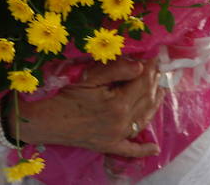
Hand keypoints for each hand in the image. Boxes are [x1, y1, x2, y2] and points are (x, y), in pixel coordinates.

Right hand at [9, 59, 161, 157]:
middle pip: (145, 100)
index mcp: (118, 103)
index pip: (141, 83)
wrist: (48, 122)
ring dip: (155, 106)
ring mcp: (118, 136)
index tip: (154, 58)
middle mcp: (122, 121)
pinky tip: (155, 148)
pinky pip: (131, 150)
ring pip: (143, 120)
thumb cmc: (66, 96)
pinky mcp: (110, 146)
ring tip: (161, 93)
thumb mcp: (89, 77)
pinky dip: (144, 150)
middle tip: (158, 71)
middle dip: (153, 83)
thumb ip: (116, 70)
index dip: (149, 69)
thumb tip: (140, 66)